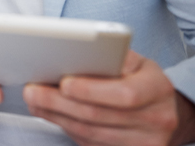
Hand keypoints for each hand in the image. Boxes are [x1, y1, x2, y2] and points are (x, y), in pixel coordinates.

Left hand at [24, 50, 194, 145]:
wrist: (161, 108)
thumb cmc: (139, 77)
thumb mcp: (133, 60)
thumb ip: (109, 57)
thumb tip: (69, 56)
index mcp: (158, 88)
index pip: (125, 94)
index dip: (91, 90)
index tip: (63, 83)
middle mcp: (156, 119)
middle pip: (99, 116)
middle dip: (59, 103)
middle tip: (32, 91)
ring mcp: (145, 141)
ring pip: (90, 133)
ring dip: (56, 117)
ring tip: (34, 101)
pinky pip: (91, 143)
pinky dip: (67, 128)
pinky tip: (51, 114)